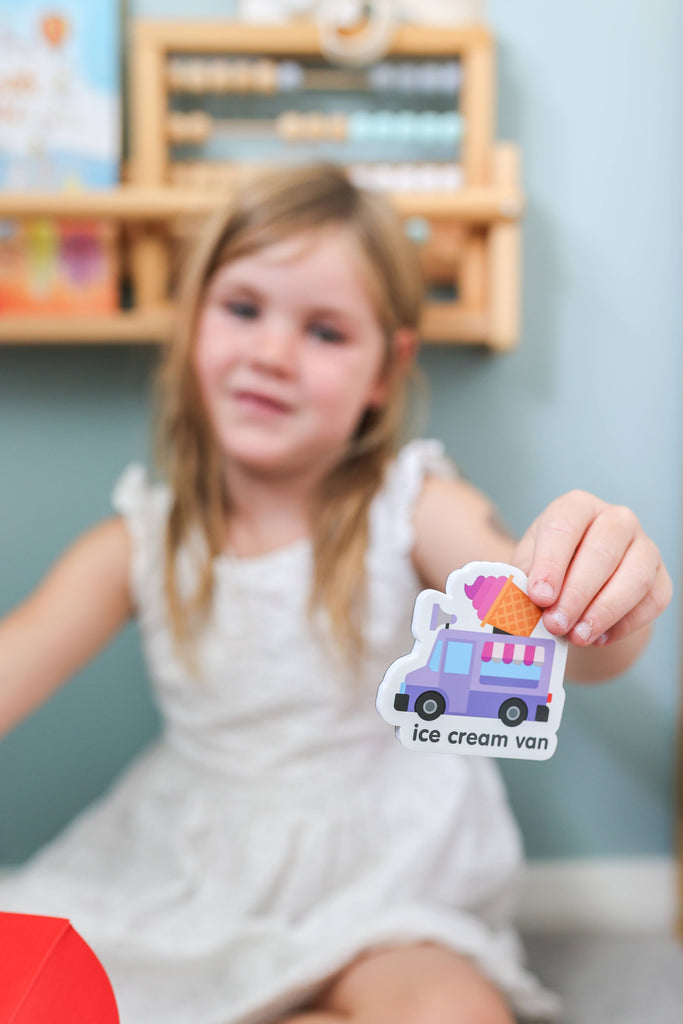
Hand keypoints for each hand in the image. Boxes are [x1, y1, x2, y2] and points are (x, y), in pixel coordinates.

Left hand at [513, 490, 671, 646]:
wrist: (580, 587)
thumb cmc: (550, 570)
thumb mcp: (528, 566)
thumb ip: (524, 580)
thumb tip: (522, 603)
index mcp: (577, 507)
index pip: (564, 527)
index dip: (550, 563)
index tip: (539, 596)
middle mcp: (616, 519)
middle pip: (601, 552)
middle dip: (576, 594)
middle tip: (556, 623)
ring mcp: (644, 546)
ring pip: (634, 577)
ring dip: (604, 611)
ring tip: (577, 637)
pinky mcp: (661, 577)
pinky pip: (652, 601)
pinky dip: (625, 624)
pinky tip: (599, 638)